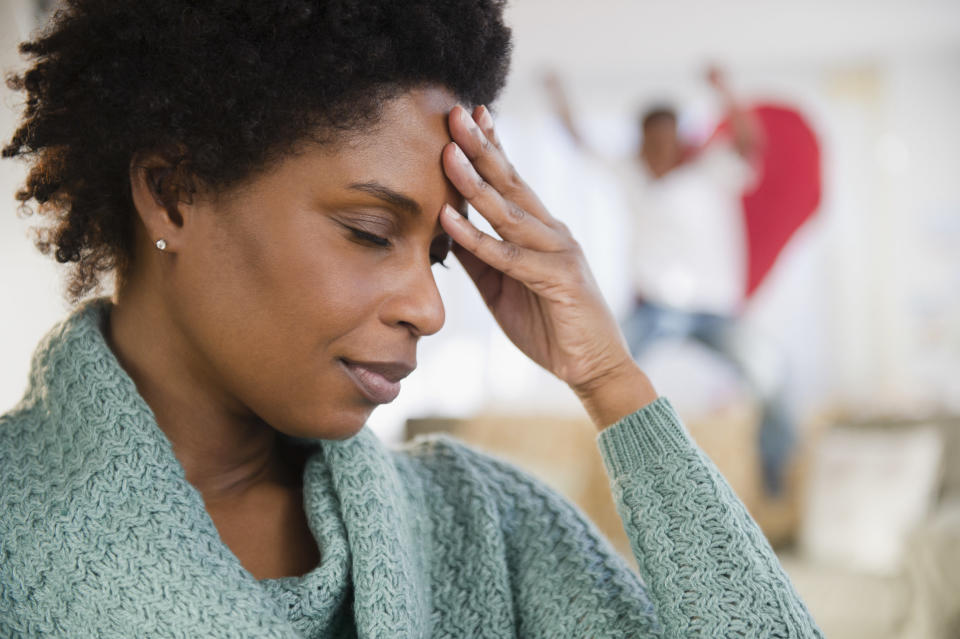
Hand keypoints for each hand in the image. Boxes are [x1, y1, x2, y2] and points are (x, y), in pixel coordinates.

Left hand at [439, 105, 657, 427]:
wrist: (592, 367)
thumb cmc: (549, 326)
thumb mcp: (502, 287)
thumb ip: (479, 257)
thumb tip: (446, 229)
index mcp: (541, 231)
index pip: (513, 182)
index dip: (492, 147)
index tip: (469, 116)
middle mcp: (553, 232)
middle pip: (512, 183)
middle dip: (482, 147)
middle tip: (456, 113)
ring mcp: (560, 252)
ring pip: (510, 212)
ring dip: (476, 182)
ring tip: (448, 153)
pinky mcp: (560, 279)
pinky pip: (510, 257)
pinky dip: (478, 239)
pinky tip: (451, 220)